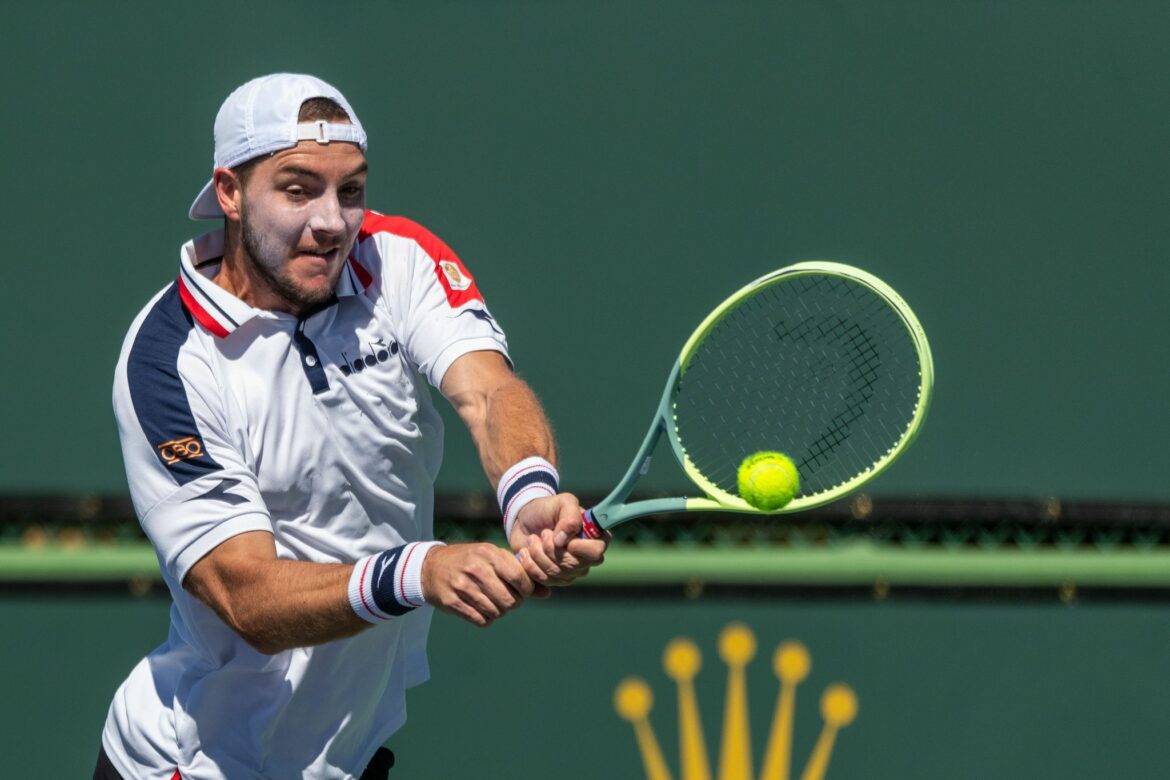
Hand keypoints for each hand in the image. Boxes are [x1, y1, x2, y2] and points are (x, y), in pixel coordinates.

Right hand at [421, 543, 543, 626]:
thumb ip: (519, 573)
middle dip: (513, 603)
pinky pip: (480, 620)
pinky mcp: (452, 602)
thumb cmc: (469, 561)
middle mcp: (475, 568)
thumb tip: (547, 593)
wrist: (430, 567)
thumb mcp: (492, 558)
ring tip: (493, 603)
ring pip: (496, 612)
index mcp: (488, 553)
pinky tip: (481, 609)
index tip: (523, 591)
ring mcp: (462, 586)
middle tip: (508, 599)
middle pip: (509, 600)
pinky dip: (486, 619)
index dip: (527, 590)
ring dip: (499, 612)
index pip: (519, 578)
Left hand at [510, 493, 607, 586]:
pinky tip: (526, 551)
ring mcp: (571, 571)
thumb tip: (564, 540)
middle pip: (574, 565)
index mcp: (594, 538)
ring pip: (557, 573)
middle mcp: (586, 557)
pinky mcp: (555, 579)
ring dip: (539, 554)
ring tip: (532, 540)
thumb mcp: (563, 502)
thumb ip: (570, 516)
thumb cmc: (548, 509)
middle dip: (552, 549)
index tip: (562, 538)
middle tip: (543, 533)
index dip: (579, 548)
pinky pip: (544, 580)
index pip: (596, 551)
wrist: (525, 520)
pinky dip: (531, 564)